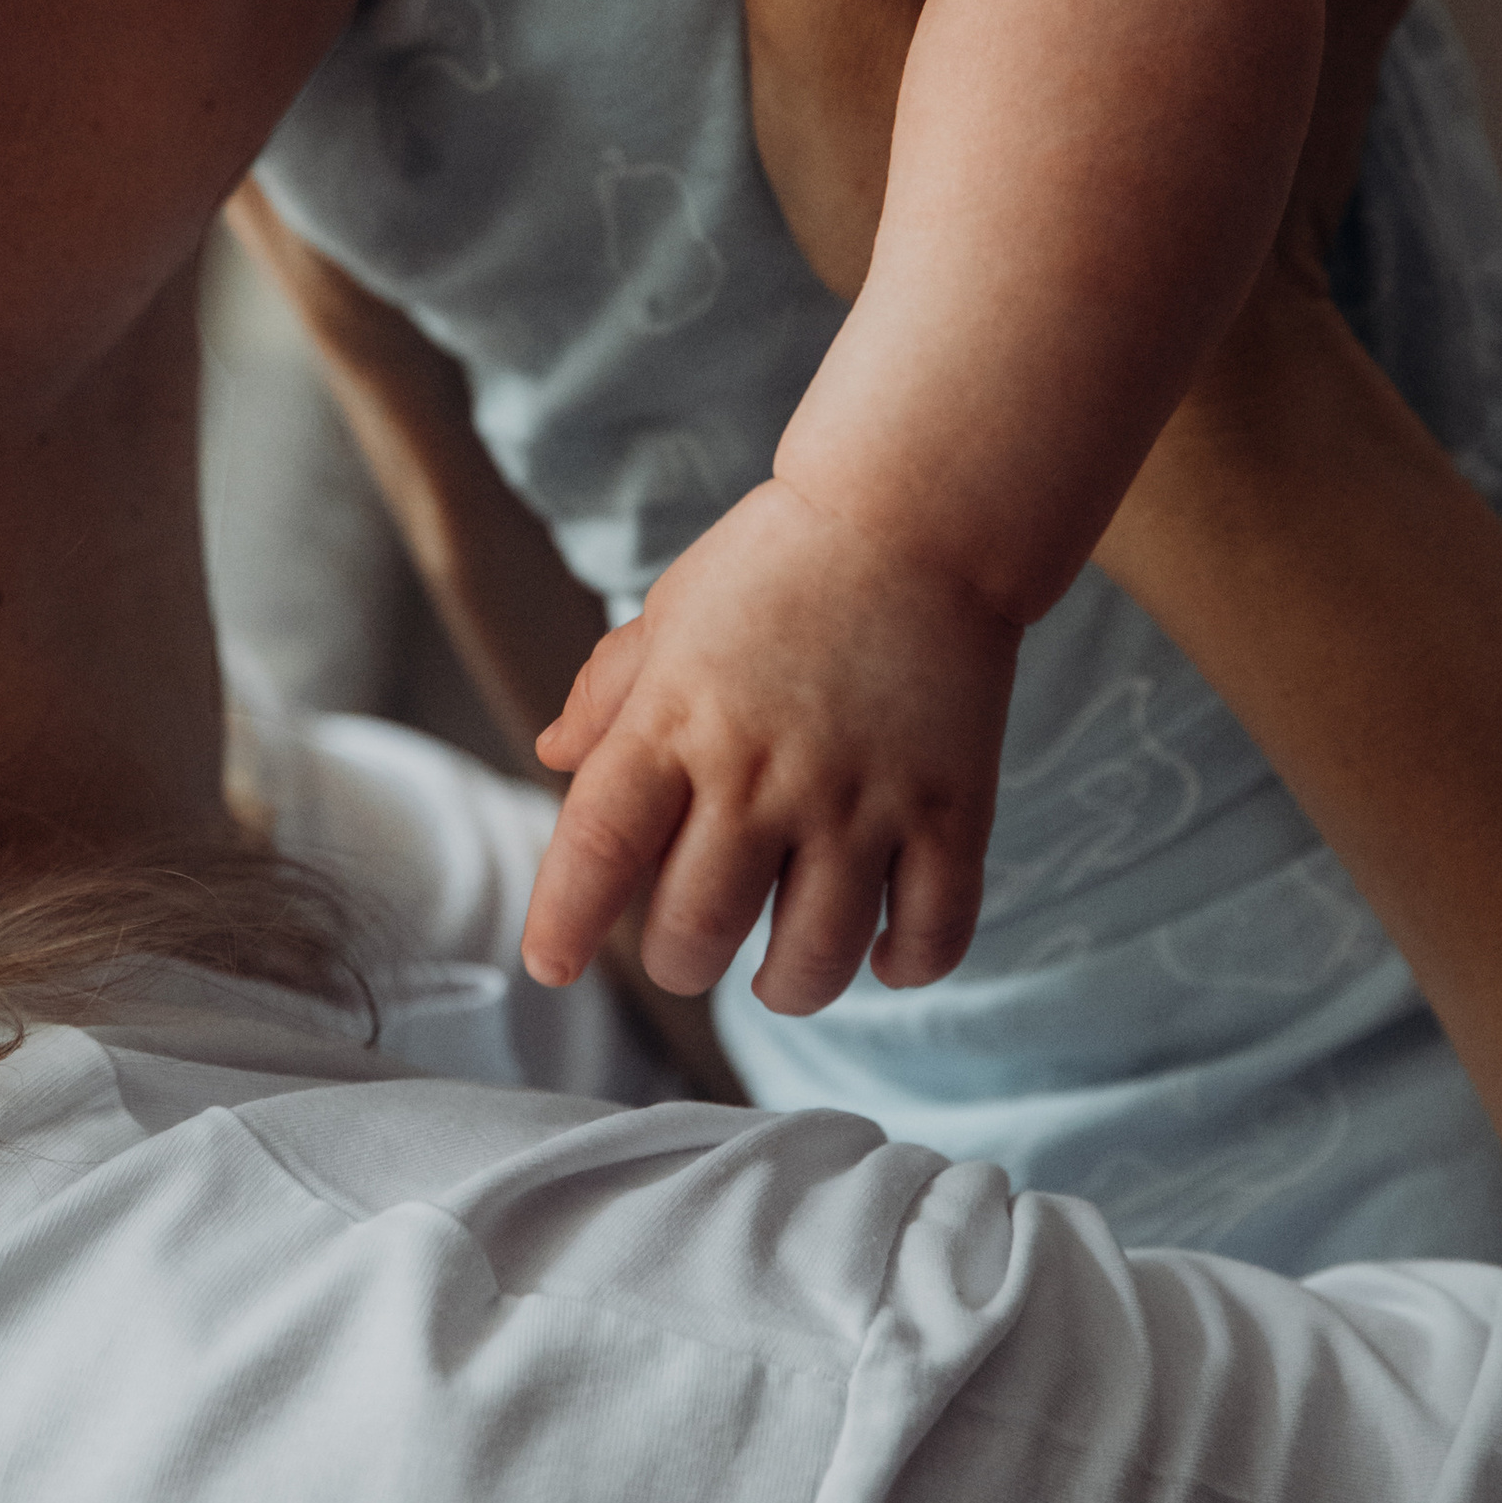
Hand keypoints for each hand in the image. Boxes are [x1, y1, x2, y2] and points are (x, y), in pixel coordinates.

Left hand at [522, 477, 1015, 1012]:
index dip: (564, 922)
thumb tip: (550, 757)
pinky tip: (883, 952)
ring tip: (778, 974)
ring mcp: (860, 798)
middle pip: (697, 930)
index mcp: (675, 722)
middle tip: (690, 948)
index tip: (550, 964)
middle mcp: (760, 772)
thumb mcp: (671, 614)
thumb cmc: (779, 563)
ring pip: (813, 958)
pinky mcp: (951, 810)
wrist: (915, 516)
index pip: (597, 849)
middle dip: (681, 961)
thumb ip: (608, 693)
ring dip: (787, 987)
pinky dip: (904, 966)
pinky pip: (930, 935)